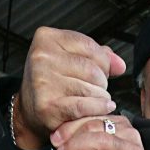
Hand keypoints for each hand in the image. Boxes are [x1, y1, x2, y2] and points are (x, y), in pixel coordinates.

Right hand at [15, 27, 125, 149]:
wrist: (29, 112)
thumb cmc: (52, 84)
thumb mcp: (69, 60)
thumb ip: (97, 57)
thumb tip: (120, 65)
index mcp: (46, 38)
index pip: (90, 45)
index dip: (103, 61)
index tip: (102, 71)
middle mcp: (42, 57)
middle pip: (92, 68)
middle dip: (102, 82)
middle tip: (97, 89)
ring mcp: (43, 81)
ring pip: (91, 88)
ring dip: (101, 97)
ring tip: (96, 100)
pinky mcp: (48, 106)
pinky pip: (84, 106)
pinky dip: (98, 108)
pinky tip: (103, 108)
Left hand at [51, 114, 149, 149]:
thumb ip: (88, 145)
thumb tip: (61, 140)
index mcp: (123, 126)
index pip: (93, 117)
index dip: (71, 125)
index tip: (55, 136)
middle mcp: (129, 135)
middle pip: (93, 126)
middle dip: (69, 135)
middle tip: (55, 146)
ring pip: (96, 141)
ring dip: (73, 149)